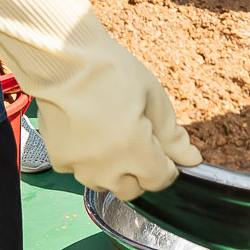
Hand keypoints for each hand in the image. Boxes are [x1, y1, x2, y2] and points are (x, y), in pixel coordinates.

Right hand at [25, 14, 203, 197]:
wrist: (64, 60)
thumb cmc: (113, 73)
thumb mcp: (153, 98)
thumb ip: (172, 135)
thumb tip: (191, 159)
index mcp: (134, 150)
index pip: (159, 180)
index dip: (167, 167)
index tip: (164, 152)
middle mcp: (106, 167)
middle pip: (131, 190)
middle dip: (141, 174)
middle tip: (139, 146)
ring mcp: (80, 166)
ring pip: (103, 184)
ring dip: (113, 172)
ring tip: (112, 140)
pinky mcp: (59, 159)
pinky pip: (79, 171)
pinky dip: (87, 161)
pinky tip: (88, 135)